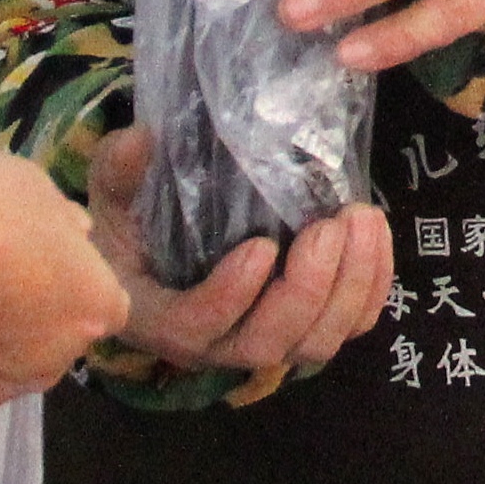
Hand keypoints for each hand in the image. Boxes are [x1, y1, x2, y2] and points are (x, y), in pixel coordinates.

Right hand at [0, 146, 130, 404]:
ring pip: (13, 357)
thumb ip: (60, 218)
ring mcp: (10, 384)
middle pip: (58, 330)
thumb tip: (75, 231)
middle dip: (36, 307)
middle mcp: (63, 355)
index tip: (44, 253)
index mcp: (96, 303)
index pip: (105, 298)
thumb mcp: (32, 185)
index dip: (76, 275)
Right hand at [81, 127, 394, 378]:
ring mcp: (263, 340)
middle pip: (268, 343)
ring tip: (359, 219)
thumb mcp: (110, 194)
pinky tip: (374, 231)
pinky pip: (348, 324)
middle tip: (328, 227)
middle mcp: (215, 344)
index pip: (196, 326)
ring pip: (316, 342)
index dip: (230, 295)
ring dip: (348, 286)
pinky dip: (370, 285)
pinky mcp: (303, 327)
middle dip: (307, 289)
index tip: (260, 245)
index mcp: (160, 316)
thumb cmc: (129, 226)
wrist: (154, 255)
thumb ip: (120, 169)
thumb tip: (142, 139)